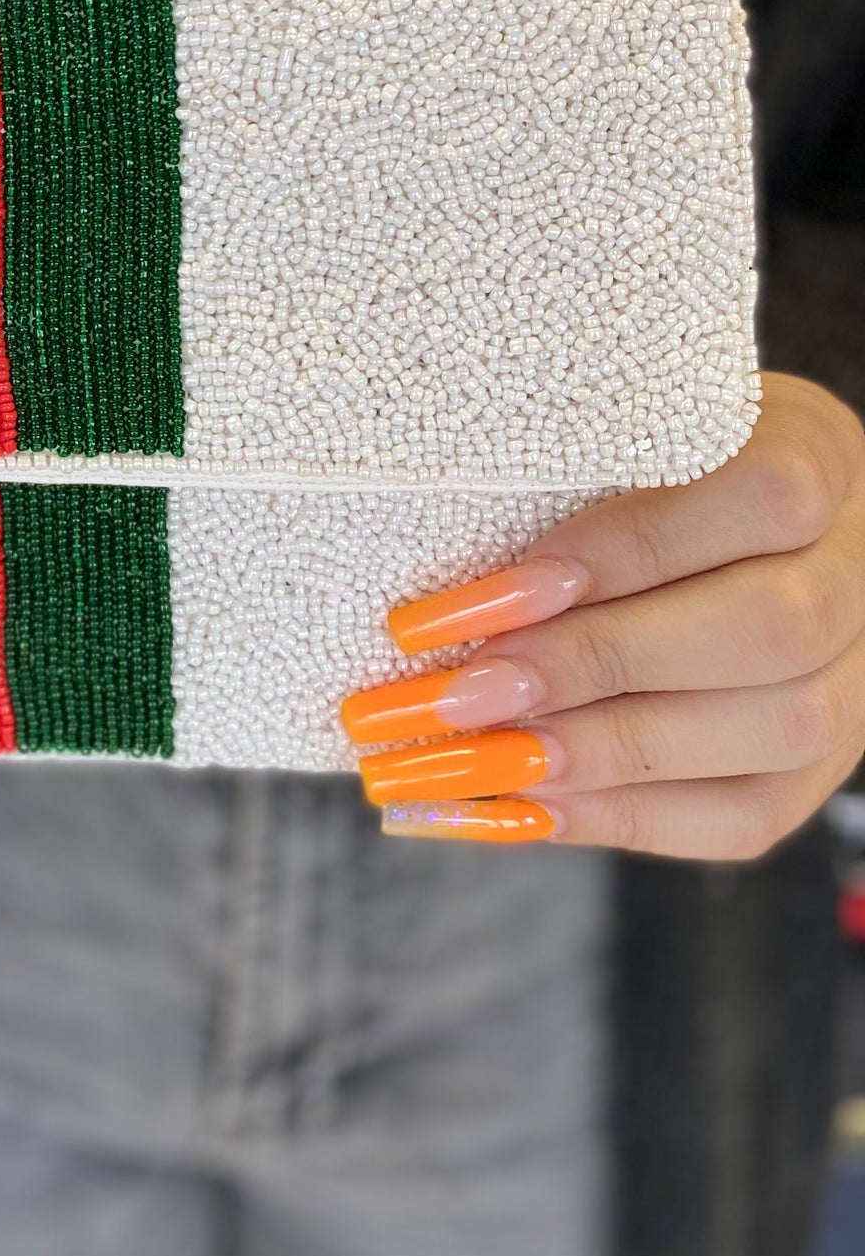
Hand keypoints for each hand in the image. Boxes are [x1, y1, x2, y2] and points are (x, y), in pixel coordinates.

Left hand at [343, 372, 864, 858]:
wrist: (737, 531)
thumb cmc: (647, 470)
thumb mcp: (614, 439)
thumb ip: (556, 485)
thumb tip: (434, 593)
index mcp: (814, 456)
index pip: (754, 496)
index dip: (620, 549)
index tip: (488, 590)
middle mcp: (857, 571)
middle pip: (763, 629)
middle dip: (590, 665)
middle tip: (450, 690)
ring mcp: (855, 678)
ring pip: (769, 731)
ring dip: (597, 752)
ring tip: (465, 758)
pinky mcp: (819, 767)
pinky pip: (743, 815)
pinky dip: (618, 816)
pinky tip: (511, 805)